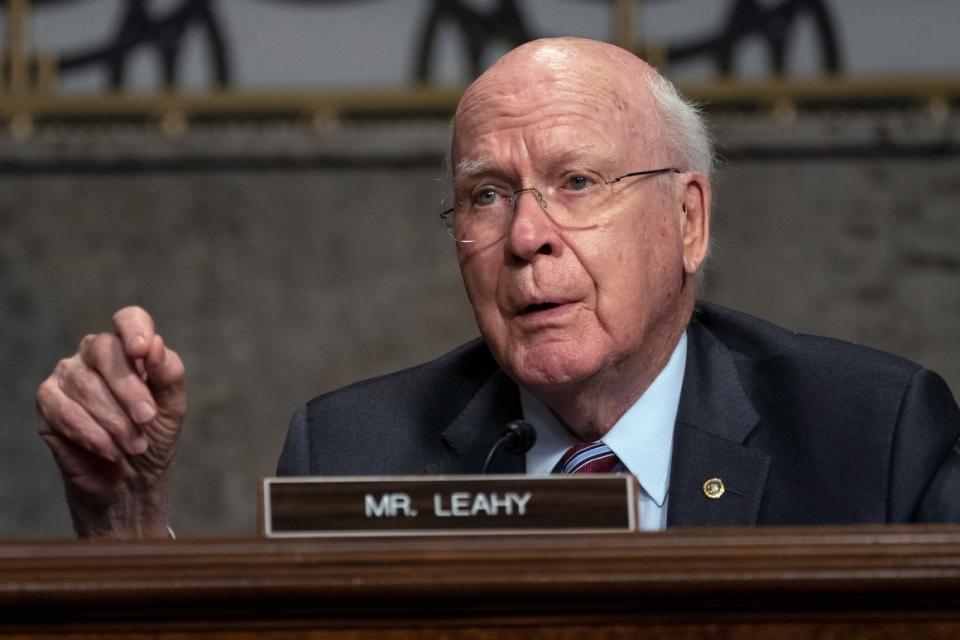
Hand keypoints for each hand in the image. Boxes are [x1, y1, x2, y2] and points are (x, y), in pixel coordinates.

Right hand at [36, 306, 186, 537]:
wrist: (131, 482)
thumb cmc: (153, 436)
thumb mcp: (172, 407)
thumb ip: (168, 373)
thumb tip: (155, 345)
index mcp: (128, 349)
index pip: (128, 320)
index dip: (134, 329)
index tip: (143, 351)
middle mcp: (93, 355)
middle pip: (105, 351)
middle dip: (129, 389)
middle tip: (147, 419)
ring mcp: (67, 377)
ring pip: (86, 385)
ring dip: (115, 421)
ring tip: (134, 446)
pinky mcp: (47, 405)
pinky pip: (65, 412)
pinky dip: (92, 434)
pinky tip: (110, 451)